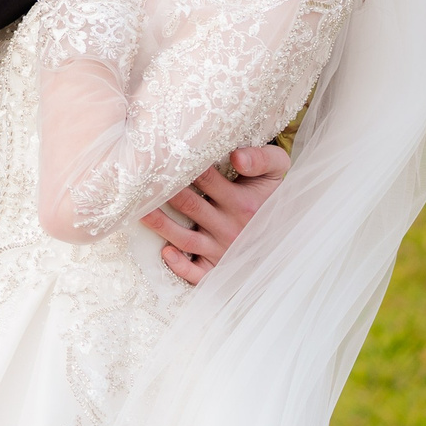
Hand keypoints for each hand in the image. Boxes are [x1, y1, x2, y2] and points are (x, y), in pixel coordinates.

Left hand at [140, 143, 289, 282]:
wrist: (289, 233)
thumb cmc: (272, 196)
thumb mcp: (277, 172)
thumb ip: (262, 158)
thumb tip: (236, 157)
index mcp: (242, 202)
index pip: (206, 179)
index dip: (183, 165)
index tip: (160, 153)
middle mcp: (230, 226)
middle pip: (189, 205)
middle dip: (163, 192)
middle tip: (136, 178)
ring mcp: (222, 249)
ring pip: (185, 237)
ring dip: (160, 225)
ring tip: (136, 211)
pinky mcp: (218, 268)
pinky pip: (199, 273)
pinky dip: (182, 267)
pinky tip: (165, 253)